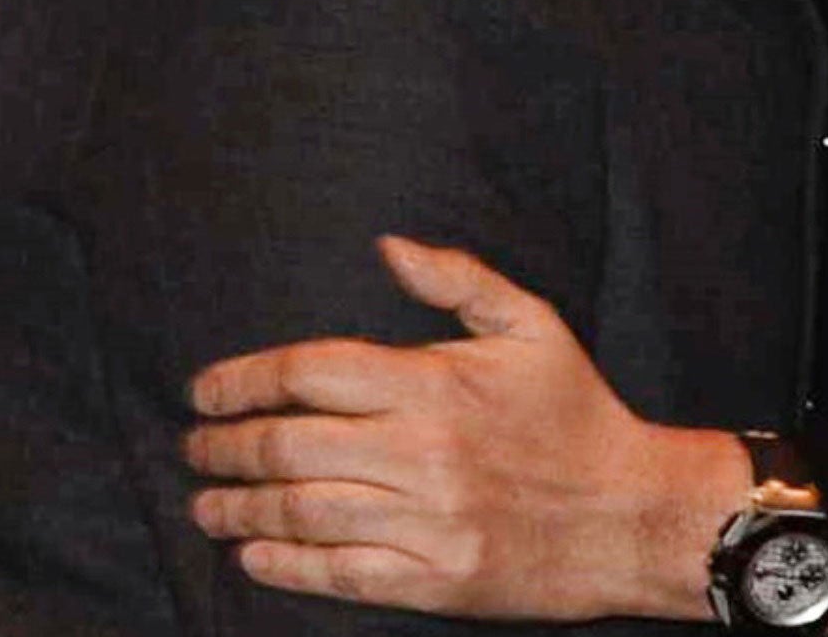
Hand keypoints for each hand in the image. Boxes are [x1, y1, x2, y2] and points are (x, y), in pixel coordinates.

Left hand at [184, 236, 748, 619]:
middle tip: (195, 446)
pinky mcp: (431, 581)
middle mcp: (421, 452)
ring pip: (299, 512)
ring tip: (206, 502)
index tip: (205, 390)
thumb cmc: (575, 412)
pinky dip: (281, 565)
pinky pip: (335, 574)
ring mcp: (424, 522)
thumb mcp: (532, 325)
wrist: (632, 513)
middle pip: (288, 445)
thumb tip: (386, 246)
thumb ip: (457, 280)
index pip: (311, 374)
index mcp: (436, 384)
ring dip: (238, 508)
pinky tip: (251, 554)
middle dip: (224, 445)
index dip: (244, 379)